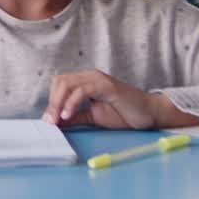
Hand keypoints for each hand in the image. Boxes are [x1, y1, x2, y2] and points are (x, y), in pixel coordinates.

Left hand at [43, 70, 161, 129]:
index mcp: (85, 81)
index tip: (49, 120)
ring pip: (67, 83)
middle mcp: (89, 76)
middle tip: (50, 122)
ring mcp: (98, 79)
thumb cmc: (123, 113)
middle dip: (51, 102)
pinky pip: (82, 90)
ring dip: (57, 103)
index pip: (59, 84)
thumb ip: (75, 117)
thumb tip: (55, 121)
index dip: (51, 101)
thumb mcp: (93, 117)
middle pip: (59, 81)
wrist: (149, 113)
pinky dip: (71, 102)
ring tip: (56, 120)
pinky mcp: (107, 86)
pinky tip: (68, 114)